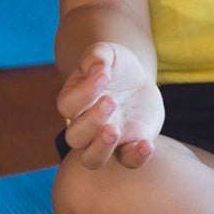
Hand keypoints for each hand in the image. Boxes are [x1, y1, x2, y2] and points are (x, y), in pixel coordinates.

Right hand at [57, 41, 164, 169]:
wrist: (136, 82)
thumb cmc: (115, 67)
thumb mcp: (107, 53)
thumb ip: (97, 56)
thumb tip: (97, 68)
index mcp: (74, 102)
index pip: (67, 105)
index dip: (84, 92)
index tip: (104, 74)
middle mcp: (85, 126)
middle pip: (75, 137)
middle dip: (91, 121)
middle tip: (110, 101)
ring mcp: (106, 140)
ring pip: (92, 159)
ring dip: (101, 148)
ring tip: (115, 130)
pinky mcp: (130, 146)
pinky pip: (128, 161)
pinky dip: (136, 157)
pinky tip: (146, 144)